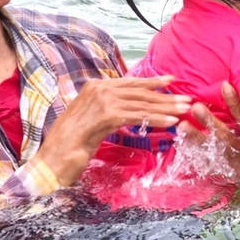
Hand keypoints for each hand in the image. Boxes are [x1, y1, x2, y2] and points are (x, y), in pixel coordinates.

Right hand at [37, 75, 191, 185]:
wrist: (52, 158)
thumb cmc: (71, 144)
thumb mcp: (92, 121)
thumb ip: (109, 111)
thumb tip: (129, 109)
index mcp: (94, 87)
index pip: (129, 83)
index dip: (151, 82)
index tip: (170, 81)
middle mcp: (98, 89)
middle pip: (139, 92)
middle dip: (164, 96)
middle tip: (186, 100)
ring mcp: (101, 101)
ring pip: (141, 102)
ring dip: (165, 107)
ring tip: (183, 111)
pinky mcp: (105, 116)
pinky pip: (137, 116)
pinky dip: (156, 118)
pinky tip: (170, 122)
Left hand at [178, 81, 239, 182]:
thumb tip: (239, 90)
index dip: (235, 102)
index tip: (224, 85)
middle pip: (225, 135)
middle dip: (209, 121)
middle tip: (195, 107)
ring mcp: (234, 162)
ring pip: (213, 149)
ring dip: (196, 137)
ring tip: (182, 125)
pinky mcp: (226, 172)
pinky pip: (209, 164)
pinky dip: (195, 156)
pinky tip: (182, 145)